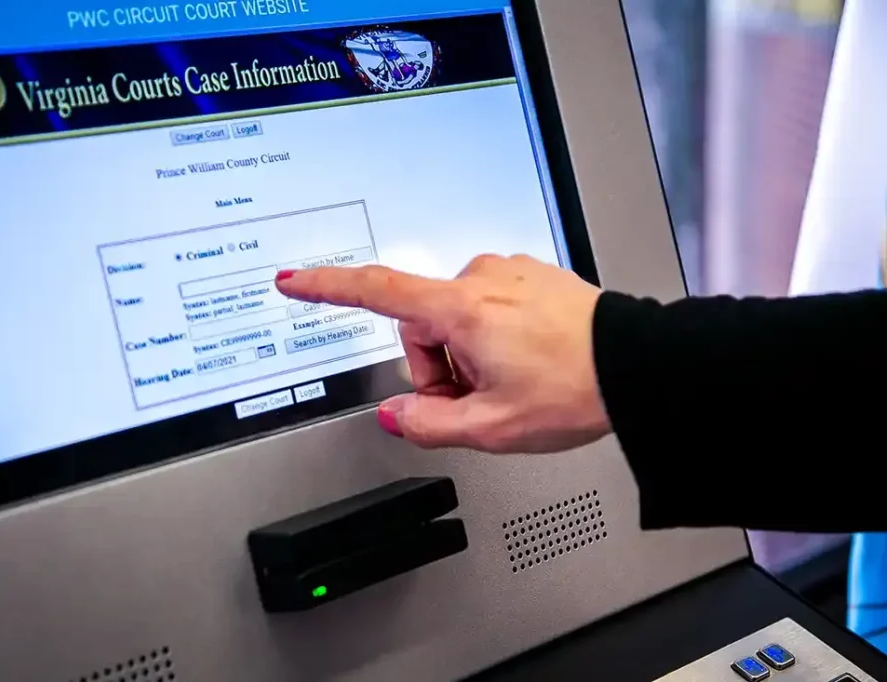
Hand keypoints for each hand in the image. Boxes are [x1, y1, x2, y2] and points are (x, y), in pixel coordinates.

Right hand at [274, 254, 612, 453]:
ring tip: (512, 382)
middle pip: (422, 326)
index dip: (327, 288)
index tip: (294, 280)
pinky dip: (495, 337)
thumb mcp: (491, 427)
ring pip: (457, 319)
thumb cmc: (577, 389)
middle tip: (479, 398)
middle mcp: (482, 278)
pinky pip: (489, 306)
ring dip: (469, 354)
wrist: (639, 367)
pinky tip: (528, 361)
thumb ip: (428, 423)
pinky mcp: (531, 276)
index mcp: (462, 309)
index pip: (376, 291)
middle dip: (439, 367)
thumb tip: (396, 413)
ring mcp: (509, 273)